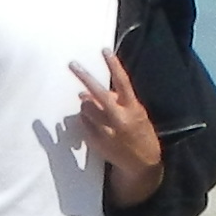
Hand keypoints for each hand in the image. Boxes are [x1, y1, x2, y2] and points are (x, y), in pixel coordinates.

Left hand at [75, 55, 164, 192]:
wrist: (142, 164)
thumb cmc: (140, 134)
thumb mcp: (136, 114)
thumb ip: (118, 101)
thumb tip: (91, 92)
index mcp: (133, 109)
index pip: (123, 82)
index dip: (114, 65)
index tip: (105, 51)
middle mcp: (120, 119)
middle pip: (98, 93)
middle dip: (85, 77)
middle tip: (72, 64)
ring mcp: (107, 131)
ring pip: (87, 109)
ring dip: (85, 104)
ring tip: (90, 106)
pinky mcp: (97, 142)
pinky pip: (84, 124)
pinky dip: (86, 120)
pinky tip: (92, 122)